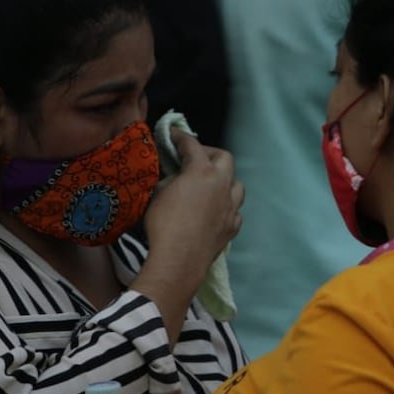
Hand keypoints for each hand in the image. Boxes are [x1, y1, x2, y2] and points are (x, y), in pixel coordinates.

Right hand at [144, 129, 243, 281]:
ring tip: (210, 185)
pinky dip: (226, 206)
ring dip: (224, 180)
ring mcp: (231, 207)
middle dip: (210, 153)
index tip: (173, 134)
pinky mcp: (232, 227)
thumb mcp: (157, 194)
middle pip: (224, 158)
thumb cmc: (163, 224)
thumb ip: (169, 179)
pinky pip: (234, 210)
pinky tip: (215, 211)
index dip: (180, 136)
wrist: (178, 260)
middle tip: (194, 158)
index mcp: (202, 171)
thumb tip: (174, 177)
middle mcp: (222, 185)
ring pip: (236, 184)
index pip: (192, 145)